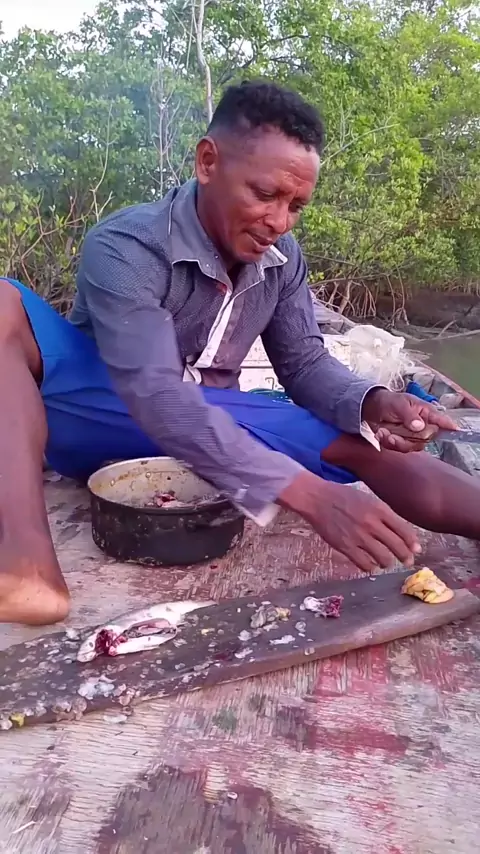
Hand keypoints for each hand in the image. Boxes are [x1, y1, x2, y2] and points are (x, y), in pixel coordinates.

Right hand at [278, 472, 420, 572]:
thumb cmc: (343, 496)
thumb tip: (400, 532)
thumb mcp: (368, 499)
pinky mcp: (345, 546)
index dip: (413, 543)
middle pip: (397, 547)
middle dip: (405, 557)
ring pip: (383, 558)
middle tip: (406, 561)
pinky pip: (365, 564)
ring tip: (384, 562)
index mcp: (379, 509)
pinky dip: (370, 566)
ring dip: (386, 562)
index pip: (404, 530)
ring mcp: (359, 536)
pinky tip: (368, 563)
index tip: (416, 549)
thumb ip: (384, 514)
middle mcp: (372, 523)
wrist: (317, 498)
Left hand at [362, 388, 457, 452]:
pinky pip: (401, 449)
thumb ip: (409, 415)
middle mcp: (424, 426)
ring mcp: (415, 436)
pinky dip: (389, 443)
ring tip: (383, 432)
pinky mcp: (405, 443)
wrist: (372, 409)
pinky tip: (380, 434)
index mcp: (427, 412)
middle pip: (426, 438)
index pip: (443, 421)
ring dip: (396, 441)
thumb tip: (420, 426)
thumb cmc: (389, 401)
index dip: (449, 427)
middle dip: (408, 436)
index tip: (455, 431)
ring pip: (413, 446)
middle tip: (391, 432)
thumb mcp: (398, 403)